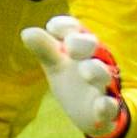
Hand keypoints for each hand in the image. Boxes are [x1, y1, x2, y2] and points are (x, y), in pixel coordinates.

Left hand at [21, 15, 127, 137]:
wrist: (91, 111)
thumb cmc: (70, 79)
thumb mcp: (54, 63)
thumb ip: (43, 49)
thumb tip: (26, 32)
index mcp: (78, 44)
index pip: (71, 28)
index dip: (63, 26)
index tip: (53, 29)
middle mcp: (94, 58)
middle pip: (90, 45)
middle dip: (82, 44)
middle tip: (70, 47)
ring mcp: (103, 83)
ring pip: (102, 73)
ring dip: (96, 71)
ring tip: (86, 72)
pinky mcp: (107, 107)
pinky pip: (110, 106)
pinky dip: (106, 106)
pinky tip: (101, 105)